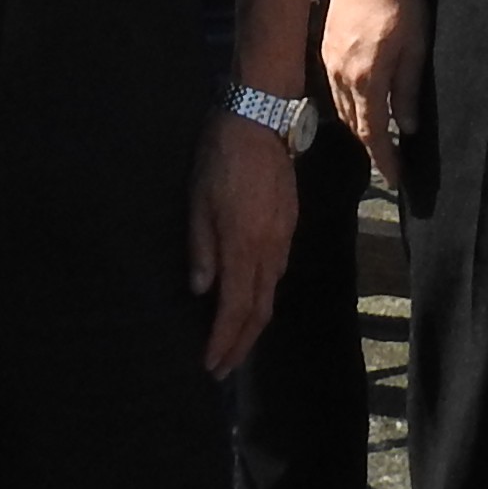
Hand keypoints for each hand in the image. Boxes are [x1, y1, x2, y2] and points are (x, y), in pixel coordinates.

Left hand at [188, 112, 297, 375]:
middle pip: (260, 311)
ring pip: (271, 293)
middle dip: (241, 343)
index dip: (224, 342)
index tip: (212, 365)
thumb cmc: (219, 160)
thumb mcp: (198, 204)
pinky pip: (277, 271)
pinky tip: (250, 297)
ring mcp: (284, 237)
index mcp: (243, 247)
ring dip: (253, 322)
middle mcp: (269, 250)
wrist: (260, 121)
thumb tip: (201, 290)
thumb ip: (202, 250)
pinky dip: (263, 295)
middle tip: (223, 367)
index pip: (235, 309)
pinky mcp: (290, 224)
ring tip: (234, 340)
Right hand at [320, 0, 424, 181]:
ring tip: (378, 138)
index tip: (396, 178)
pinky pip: (335, 90)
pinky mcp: (325, 50)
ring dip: (359, 126)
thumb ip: (408, 90)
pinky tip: (362, 104)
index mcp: (366, 80)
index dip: (384, 159)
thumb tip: (407, 127)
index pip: (372, 133)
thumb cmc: (399, 2)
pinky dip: (349, 105)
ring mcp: (329, 63)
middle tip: (391, 161)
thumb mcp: (416, 47)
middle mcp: (341, 77)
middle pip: (354, 125)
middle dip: (371, 146)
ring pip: (342, 109)